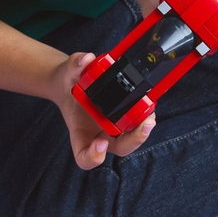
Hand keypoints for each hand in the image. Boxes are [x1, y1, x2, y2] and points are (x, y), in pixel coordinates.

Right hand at [52, 52, 157, 170]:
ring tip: (150, 114)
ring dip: (143, 129)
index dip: (93, 157)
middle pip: (120, 148)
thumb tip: (85, 60)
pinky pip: (137, 120)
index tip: (100, 141)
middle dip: (134, 139)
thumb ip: (74, 65)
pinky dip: (144, 113)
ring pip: (132, 138)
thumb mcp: (67, 72)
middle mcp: (99, 134)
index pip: (84, 157)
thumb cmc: (69, 84)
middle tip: (145, 124)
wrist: (72, 82)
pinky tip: (149, 101)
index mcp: (80, 132)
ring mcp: (114, 127)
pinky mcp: (125, 116)